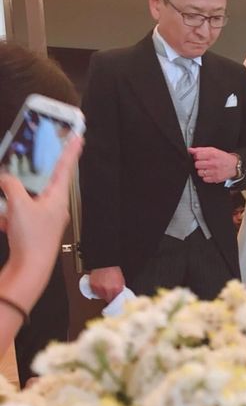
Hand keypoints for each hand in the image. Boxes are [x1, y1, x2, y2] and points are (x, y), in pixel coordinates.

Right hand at [0, 135, 82, 305]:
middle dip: (31, 174)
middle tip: (27, 160)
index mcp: (57, 197)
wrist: (30, 268)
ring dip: (14, 198)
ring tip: (9, 212)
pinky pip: (19, 213)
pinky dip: (9, 213)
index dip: (71, 150)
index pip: (65, 167)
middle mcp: (54, 205)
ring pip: (27, 197)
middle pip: (44, 180)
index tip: (79, 137)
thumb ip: (11, 185)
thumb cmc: (32, 239)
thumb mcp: (18, 205)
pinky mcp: (33, 227)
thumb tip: (5, 178)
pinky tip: (5, 222)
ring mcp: (44, 217)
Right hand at [89, 266, 125, 302]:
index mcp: (117, 289)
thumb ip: (119, 289)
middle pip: (108, 299)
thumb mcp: (121, 280)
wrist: (105, 264)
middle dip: (109, 296)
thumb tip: (118, 294)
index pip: (116, 299)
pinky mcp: (93, 286)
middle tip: (109, 292)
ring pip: (101, 296)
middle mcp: (108, 290)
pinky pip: (95, 291)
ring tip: (104, 287)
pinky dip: (96, 289)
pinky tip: (99, 285)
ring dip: (102, 293)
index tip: (114, 299)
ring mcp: (100, 288)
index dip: (115, 299)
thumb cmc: (113, 270)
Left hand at [188, 147, 237, 183]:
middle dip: (199, 164)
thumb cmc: (223, 158)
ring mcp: (214, 172)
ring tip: (206, 169)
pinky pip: (204, 179)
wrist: (234, 166)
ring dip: (201, 171)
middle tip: (204, 163)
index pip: (197, 156)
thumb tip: (190, 150)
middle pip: (197, 165)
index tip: (200, 157)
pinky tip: (209, 173)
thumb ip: (200, 150)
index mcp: (212, 154)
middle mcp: (213, 163)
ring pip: (199, 173)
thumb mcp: (213, 150)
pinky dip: (206, 177)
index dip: (197, 157)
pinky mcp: (215, 179)